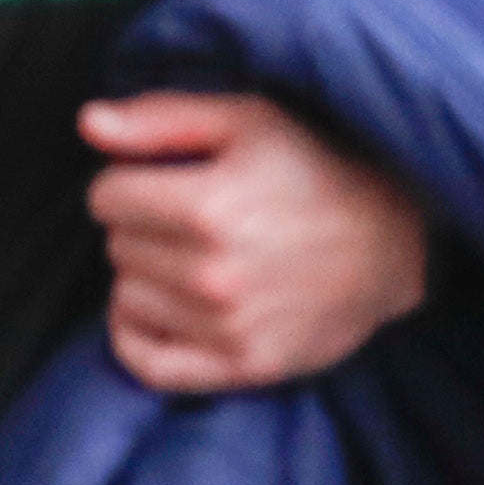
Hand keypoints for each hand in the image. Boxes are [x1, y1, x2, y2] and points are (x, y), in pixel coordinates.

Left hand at [84, 92, 429, 392]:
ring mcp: (226, 327)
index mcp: (208, 206)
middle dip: (145, 226)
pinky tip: (163, 307)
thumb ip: (161, 117)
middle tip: (197, 219)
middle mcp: (212, 273)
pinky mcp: (241, 367)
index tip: (173, 180)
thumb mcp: (250, 120)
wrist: (395, 244)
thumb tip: (88, 123)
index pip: (106, 195)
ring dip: (149, 275)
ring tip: (197, 258)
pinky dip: (137, 334)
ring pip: (127, 297)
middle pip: (116, 245)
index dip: (134, 180)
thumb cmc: (319, 172)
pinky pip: (145, 362)